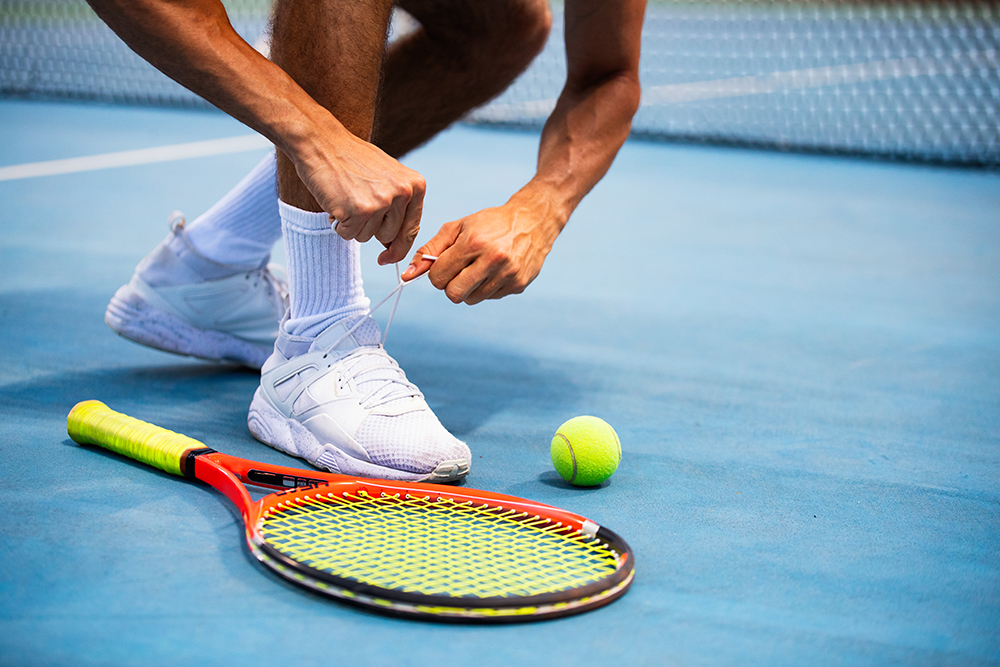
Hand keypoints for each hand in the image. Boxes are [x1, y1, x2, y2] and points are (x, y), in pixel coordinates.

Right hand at [290, 122, 425, 264]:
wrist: (321, 142)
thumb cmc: (351, 159)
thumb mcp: (386, 177)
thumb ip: (396, 207)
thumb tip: (393, 246)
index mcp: (415, 185)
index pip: (411, 228)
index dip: (399, 247)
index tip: (388, 257)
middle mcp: (402, 193)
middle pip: (388, 236)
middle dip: (370, 228)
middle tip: (356, 204)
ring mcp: (381, 202)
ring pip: (366, 237)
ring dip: (352, 224)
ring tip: (346, 197)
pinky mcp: (359, 210)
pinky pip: (348, 234)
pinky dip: (338, 224)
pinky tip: (336, 202)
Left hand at [402, 189, 562, 304]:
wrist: (532, 220)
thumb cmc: (490, 223)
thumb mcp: (457, 228)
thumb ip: (430, 250)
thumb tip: (407, 274)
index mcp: (474, 242)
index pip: (438, 277)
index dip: (436, 274)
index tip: (443, 265)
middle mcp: (493, 259)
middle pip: (454, 294)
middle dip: (450, 285)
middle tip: (457, 271)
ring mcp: (508, 274)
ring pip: (471, 299)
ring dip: (468, 288)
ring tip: (478, 269)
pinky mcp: (518, 284)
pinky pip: (489, 297)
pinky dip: (486, 288)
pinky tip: (494, 271)